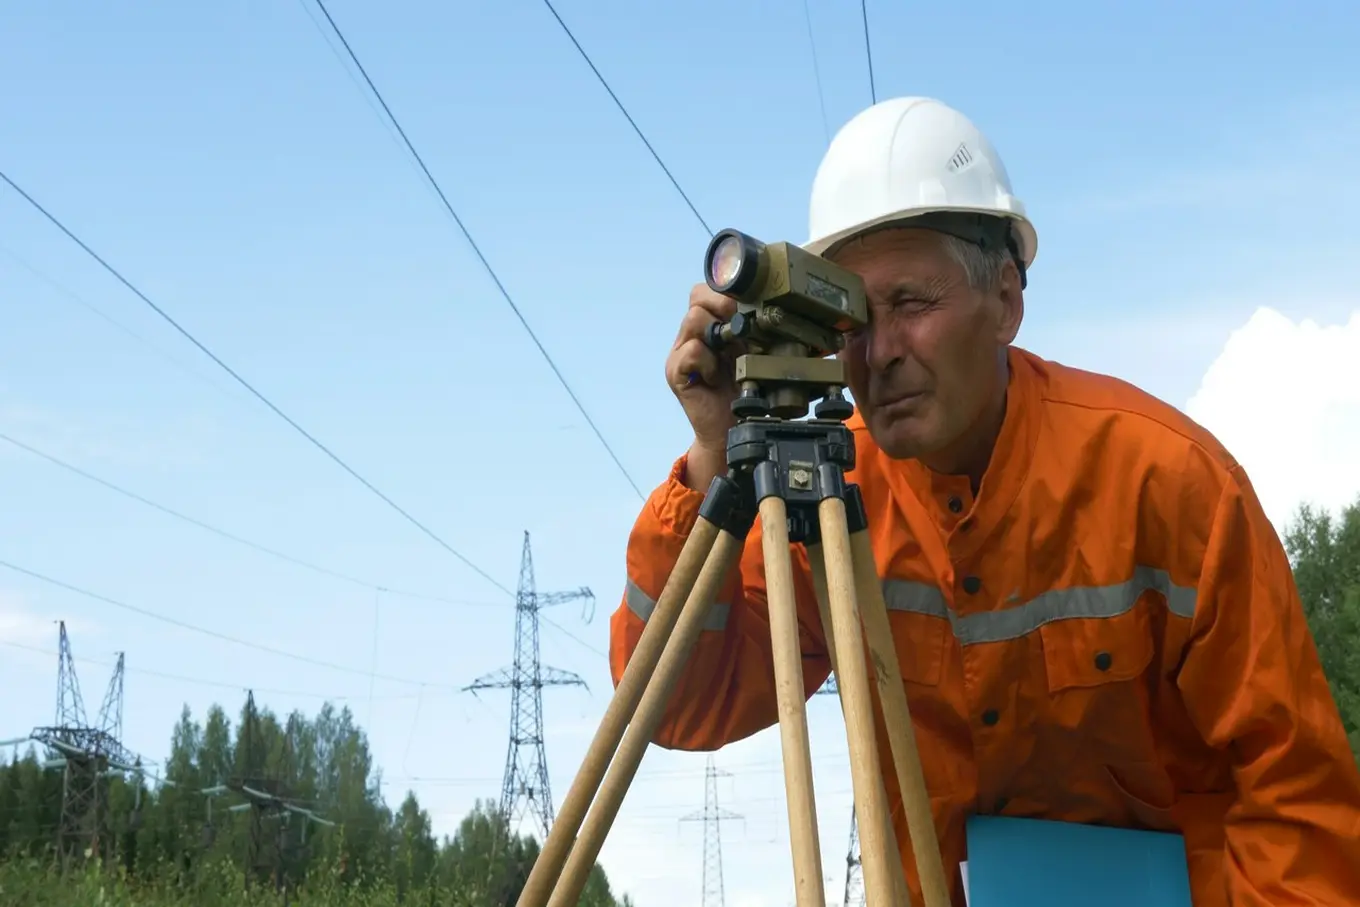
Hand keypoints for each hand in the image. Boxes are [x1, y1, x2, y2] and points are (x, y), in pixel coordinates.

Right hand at [665, 283, 742, 488]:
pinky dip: (708, 361)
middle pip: (698, 296)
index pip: (707, 289)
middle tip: (743, 331)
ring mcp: (680, 352)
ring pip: (694, 319)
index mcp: (711, 324)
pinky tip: (717, 376)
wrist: (731, 431)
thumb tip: (782, 308)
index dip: (728, 292)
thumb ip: (758, 330)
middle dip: (726, 308)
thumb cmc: (747, 390)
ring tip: (731, 357)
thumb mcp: (757, 352)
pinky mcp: (676, 372)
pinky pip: (692, 351)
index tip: (751, 306)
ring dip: (719, 335)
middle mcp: (692, 334)